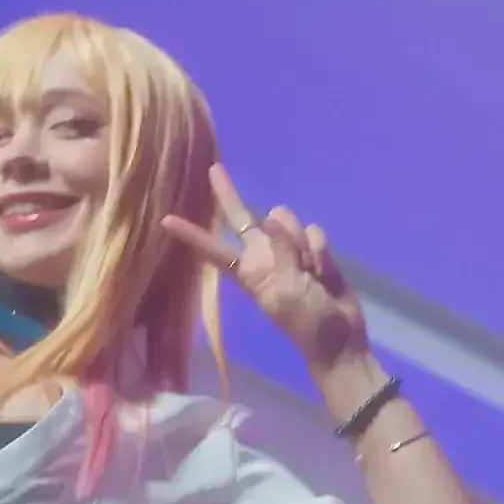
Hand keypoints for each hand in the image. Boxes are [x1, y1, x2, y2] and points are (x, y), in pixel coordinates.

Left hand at [160, 164, 369, 370]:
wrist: (339, 336)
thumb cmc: (305, 321)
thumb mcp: (287, 291)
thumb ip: (281, 252)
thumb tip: (274, 216)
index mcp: (246, 272)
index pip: (213, 249)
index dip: (191, 235)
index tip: (165, 220)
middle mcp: (261, 256)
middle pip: (243, 218)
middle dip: (229, 195)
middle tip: (214, 168)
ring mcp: (287, 250)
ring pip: (288, 221)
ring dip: (300, 242)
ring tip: (310, 272)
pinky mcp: (312, 249)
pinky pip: (314, 232)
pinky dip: (321, 250)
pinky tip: (324, 271)